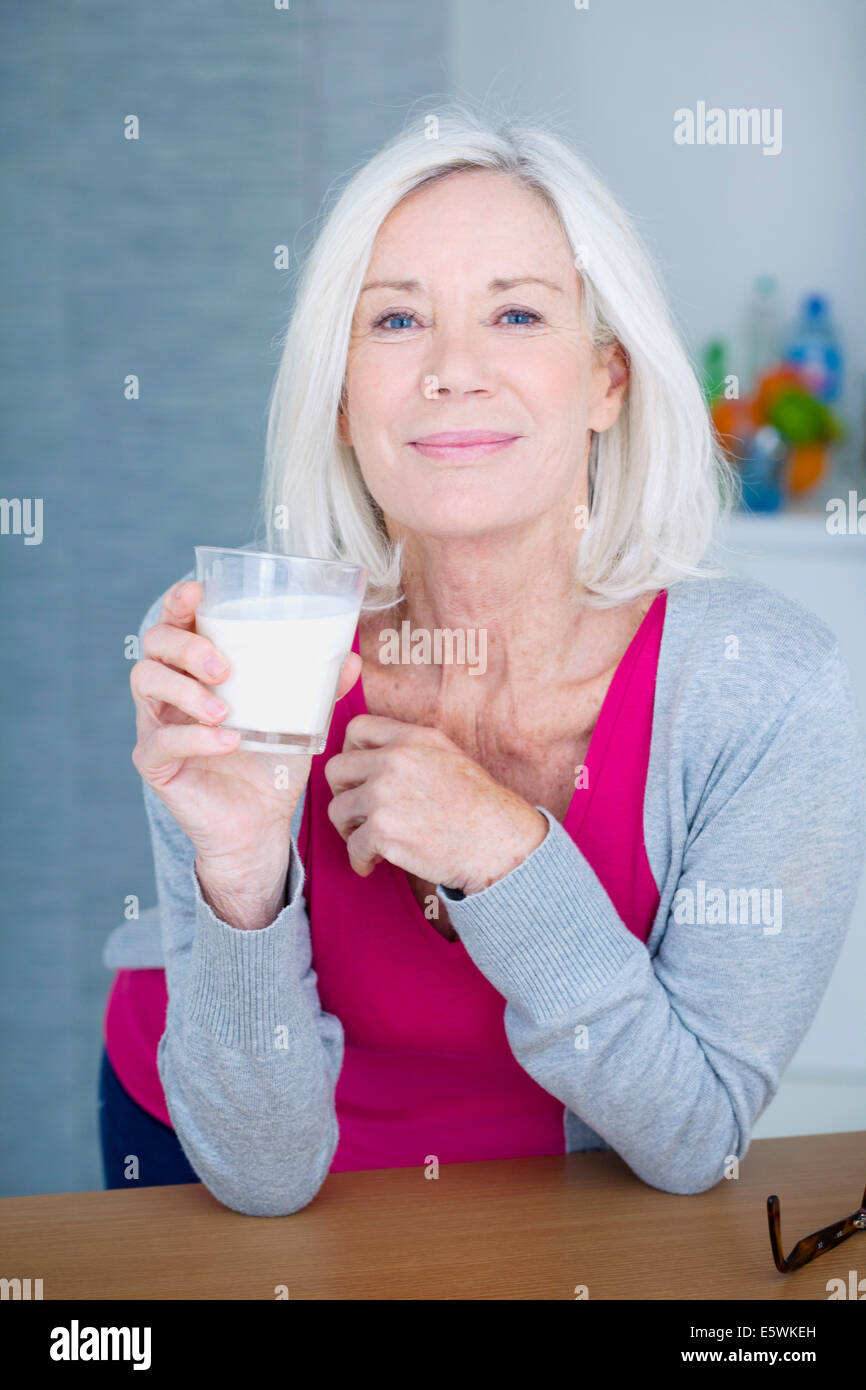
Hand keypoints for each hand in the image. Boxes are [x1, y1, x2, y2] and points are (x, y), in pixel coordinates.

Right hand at [131, 580, 361, 918]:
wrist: (260, 823)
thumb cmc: (272, 762)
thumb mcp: (299, 719)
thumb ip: (320, 688)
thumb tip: (351, 657)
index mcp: (196, 669)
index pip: (176, 622)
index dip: (178, 602)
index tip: (196, 591)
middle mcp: (169, 690)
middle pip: (154, 645)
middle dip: (186, 646)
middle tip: (223, 668)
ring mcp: (156, 724)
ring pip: (146, 682)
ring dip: (186, 689)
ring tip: (224, 708)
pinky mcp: (154, 763)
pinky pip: (161, 741)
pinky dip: (195, 738)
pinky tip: (228, 742)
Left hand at [323, 714, 548, 894]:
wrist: (497, 843)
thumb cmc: (480, 807)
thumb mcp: (449, 757)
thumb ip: (412, 751)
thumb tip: (376, 760)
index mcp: (413, 739)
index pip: (357, 729)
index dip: (349, 752)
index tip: (357, 775)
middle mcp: (394, 760)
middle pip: (336, 769)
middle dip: (342, 793)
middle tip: (356, 811)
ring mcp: (384, 794)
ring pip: (337, 810)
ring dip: (349, 829)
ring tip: (368, 841)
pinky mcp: (382, 830)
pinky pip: (352, 846)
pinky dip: (360, 860)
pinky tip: (373, 864)